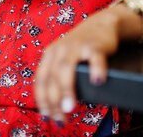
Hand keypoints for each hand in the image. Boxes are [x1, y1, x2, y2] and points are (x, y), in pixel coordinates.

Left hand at [34, 10, 120, 124]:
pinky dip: (96, 69)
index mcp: (49, 55)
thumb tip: (56, 109)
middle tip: (60, 119)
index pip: (41, 80)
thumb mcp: (65, 60)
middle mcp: (59, 50)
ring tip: (70, 107)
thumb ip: (58, 78)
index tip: (47, 116)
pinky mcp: (95, 45)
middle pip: (52, 77)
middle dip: (54, 100)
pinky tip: (98, 81)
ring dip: (67, 90)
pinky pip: (95, 57)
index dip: (42, 100)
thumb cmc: (81, 48)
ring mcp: (77, 46)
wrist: (102, 23)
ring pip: (67, 69)